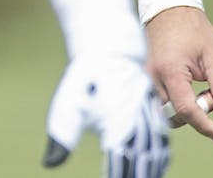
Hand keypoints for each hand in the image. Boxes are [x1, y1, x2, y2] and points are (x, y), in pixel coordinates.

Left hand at [43, 54, 168, 176]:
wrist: (109, 48)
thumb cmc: (84, 79)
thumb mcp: (66, 106)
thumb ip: (62, 138)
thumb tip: (51, 163)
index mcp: (113, 119)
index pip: (117, 158)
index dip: (117, 173)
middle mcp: (134, 116)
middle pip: (140, 156)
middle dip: (136, 172)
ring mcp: (146, 111)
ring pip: (154, 146)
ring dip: (150, 166)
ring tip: (146, 176)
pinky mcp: (153, 106)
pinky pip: (161, 133)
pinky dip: (160, 151)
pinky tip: (157, 163)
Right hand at [145, 6, 212, 141]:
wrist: (170, 10)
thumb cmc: (194, 30)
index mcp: (170, 71)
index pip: (186, 110)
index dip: (204, 126)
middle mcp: (153, 78)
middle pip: (174, 115)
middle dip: (196, 113)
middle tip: (209, 91)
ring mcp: (146, 79)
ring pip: (166, 112)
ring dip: (186, 108)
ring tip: (199, 86)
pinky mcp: (146, 80)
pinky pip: (161, 102)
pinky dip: (177, 102)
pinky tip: (188, 86)